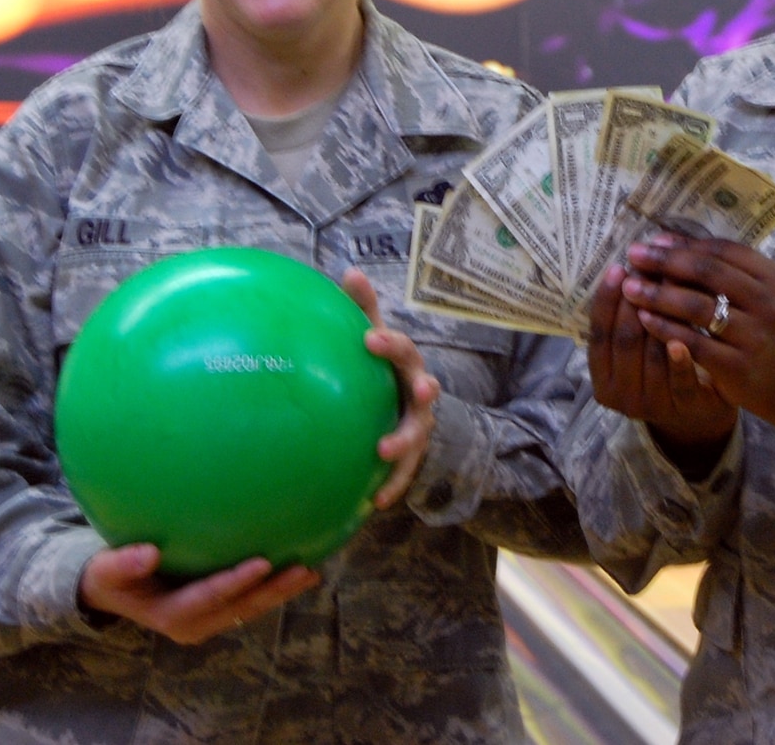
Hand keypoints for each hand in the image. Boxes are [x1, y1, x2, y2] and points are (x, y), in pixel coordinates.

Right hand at [78, 543, 319, 644]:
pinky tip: (298, 564)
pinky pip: (249, 600)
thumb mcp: (106, 570)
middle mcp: (195, 624)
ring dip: (282, 592)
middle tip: (305, 570)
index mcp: (171, 615)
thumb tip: (149, 553)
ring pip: (251, 607)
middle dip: (274, 591)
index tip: (262, 562)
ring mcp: (209, 620)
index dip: (236, 582)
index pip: (210, 597)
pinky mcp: (217, 611)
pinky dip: (273, 586)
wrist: (112, 592)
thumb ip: (123, 563)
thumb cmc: (110, 575)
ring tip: (312, 571)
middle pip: (241, 607)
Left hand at [342, 268, 440, 507]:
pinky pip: (404, 473)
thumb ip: (363, 310)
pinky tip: (374, 503)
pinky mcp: (412, 455)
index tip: (369, 338)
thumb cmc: (383, 369)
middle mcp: (419, 393)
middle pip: (425, 389)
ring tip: (384, 450)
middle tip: (421, 390)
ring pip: (417, 433)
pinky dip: (393, 486)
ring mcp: (420, 425)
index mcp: (406, 364)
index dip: (389, 342)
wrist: (408, 410)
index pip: (401, 348)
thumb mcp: (375, 337)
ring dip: (404, 440)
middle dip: (423, 390)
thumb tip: (349, 271)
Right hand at [589, 262, 736, 453]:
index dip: (606, 301)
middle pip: (625, 341)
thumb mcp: (636, 351)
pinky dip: (679, 360)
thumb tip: (628, 264)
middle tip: (649, 267)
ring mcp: (652, 406)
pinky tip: (681, 339)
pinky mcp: (683, 409)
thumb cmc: (661, 371)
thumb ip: (626, 320)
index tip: (617, 268)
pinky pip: (679, 382)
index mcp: (602, 380)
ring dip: (662, 316)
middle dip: (636, 300)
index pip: (599, 335)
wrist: (694, 414)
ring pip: (652, 355)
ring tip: (674, 282)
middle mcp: (621, 396)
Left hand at [621, 234, 774, 453]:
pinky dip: (665, 328)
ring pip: (698, 307)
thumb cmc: (758, 325)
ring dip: (659, 294)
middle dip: (666, 262)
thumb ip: (716, 268)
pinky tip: (644, 319)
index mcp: (771, 277)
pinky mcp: (738, 366)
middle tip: (634, 256)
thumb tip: (664, 241)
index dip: (684, 244)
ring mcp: (755, 336)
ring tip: (631, 287)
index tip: (651, 241)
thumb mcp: (751, 292)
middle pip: (708, 274)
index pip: (723, 251)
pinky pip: (694, 342)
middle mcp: (767, 303)